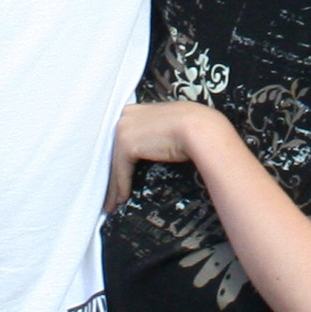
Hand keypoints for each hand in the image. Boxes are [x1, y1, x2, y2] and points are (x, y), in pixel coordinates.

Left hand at [105, 102, 229, 211]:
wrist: (198, 127)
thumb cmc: (193, 126)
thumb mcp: (169, 124)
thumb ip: (156, 130)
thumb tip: (155, 143)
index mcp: (136, 109)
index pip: (124, 137)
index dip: (121, 157)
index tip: (119, 171)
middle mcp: (126, 116)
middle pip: (115, 150)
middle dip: (113, 172)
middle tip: (112, 190)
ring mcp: (124, 129)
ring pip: (116, 163)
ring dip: (114, 185)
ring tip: (113, 202)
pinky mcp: (126, 144)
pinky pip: (121, 171)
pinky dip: (121, 186)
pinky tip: (121, 198)